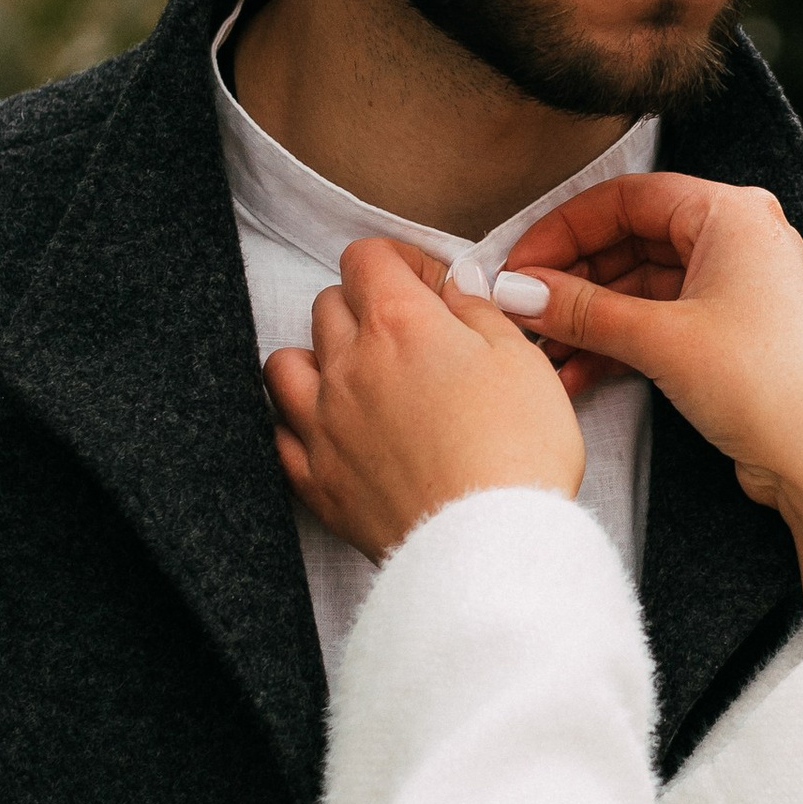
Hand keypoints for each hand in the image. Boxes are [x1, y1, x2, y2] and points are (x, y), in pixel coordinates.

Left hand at [263, 239, 584, 559]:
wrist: (489, 546)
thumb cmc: (517, 450)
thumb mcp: (521, 359)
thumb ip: (480, 311)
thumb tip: (456, 287)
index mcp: (400, 324)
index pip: (368, 257)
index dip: (401, 261)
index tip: (430, 285)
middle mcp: (349, 366)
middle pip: (328, 304)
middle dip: (365, 306)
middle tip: (409, 335)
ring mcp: (324, 424)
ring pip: (285, 363)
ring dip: (316, 358)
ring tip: (356, 378)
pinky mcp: (316, 480)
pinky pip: (281, 434)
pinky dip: (299, 424)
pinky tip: (333, 431)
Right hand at [499, 174, 802, 639]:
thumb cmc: (767, 382)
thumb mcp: (661, 339)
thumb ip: (583, 310)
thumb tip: (519, 292)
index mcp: (731, 214)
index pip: (626, 198)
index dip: (564, 229)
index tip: (518, 266)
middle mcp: (735, 240)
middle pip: (628, 241)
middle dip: (571, 280)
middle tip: (519, 310)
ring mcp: (732, 288)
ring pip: (637, 288)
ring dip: (586, 319)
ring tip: (538, 350)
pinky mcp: (726, 334)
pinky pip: (655, 322)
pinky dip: (614, 344)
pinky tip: (571, 373)